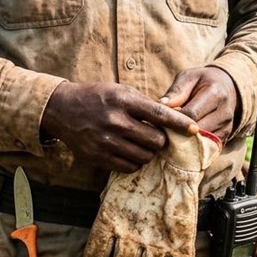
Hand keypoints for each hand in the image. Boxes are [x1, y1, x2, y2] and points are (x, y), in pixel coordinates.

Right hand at [41, 80, 198, 173]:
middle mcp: (115, 122)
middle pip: (155, 140)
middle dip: (160, 139)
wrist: (63, 110)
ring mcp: (106, 142)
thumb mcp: (120, 90)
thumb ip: (145, 104)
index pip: (160, 114)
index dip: (180, 123)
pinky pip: (130, 166)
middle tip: (156, 135)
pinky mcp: (99, 157)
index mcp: (123, 101)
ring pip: (145, 156)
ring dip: (148, 151)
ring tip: (141, 142)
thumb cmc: (97, 97)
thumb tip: (173, 118)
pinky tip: (130, 150)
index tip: (194, 129)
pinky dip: (135, 160)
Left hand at [160, 66, 240, 142]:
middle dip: (177, 131)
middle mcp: (225, 113)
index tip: (160, 118)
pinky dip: (191, 147)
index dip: (173, 118)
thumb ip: (176, 91)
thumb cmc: (202, 81)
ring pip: (200, 143)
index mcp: (216, 94)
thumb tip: (160, 104)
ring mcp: (227, 128)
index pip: (191, 114)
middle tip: (161, 130)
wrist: (225, 88)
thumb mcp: (189, 77)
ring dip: (183, 141)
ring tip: (169, 135)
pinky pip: (205, 149)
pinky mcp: (224, 139)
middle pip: (196, 131)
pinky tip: (180, 141)